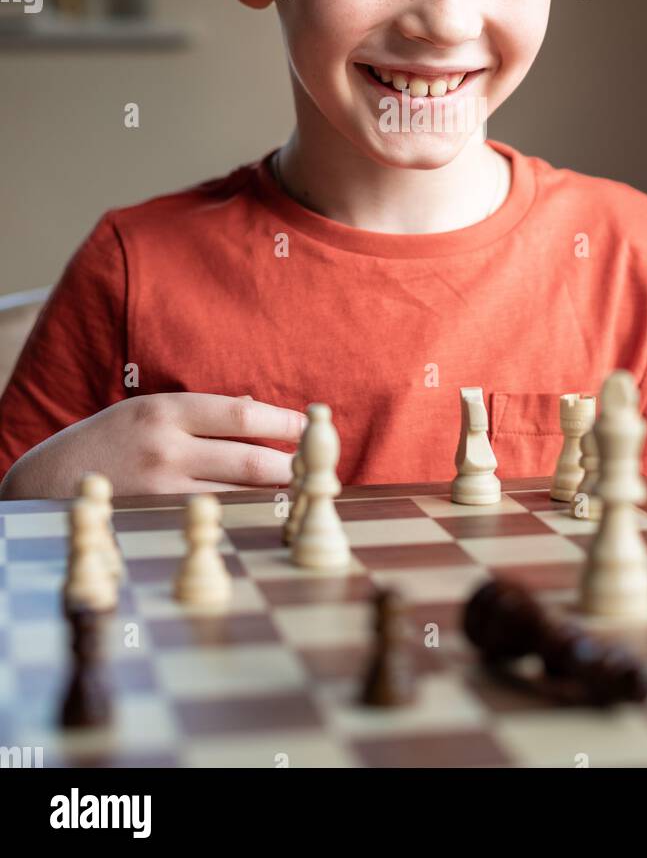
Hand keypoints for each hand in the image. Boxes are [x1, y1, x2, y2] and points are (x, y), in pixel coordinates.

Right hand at [0, 392, 306, 499]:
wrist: (48, 480)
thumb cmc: (108, 441)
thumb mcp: (148, 411)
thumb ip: (199, 414)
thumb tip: (257, 412)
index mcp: (167, 410)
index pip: (243, 416)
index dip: (284, 424)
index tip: (308, 426)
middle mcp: (166, 447)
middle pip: (249, 459)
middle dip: (290, 464)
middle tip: (314, 466)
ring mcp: (161, 489)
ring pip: (236, 494)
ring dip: (272, 495)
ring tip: (299, 491)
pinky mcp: (157, 520)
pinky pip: (211, 517)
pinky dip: (241, 515)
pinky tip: (260, 514)